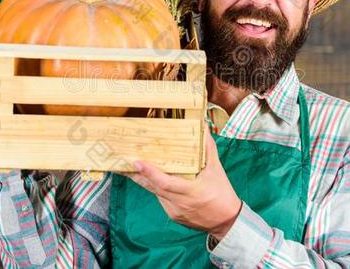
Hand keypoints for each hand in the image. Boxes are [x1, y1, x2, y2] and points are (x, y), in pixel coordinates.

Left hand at [125, 125, 241, 241]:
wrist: (226, 222)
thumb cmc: (223, 194)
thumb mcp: (217, 170)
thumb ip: (208, 148)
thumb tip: (204, 127)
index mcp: (190, 191)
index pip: (164, 183)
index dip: (150, 172)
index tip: (137, 162)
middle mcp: (179, 203)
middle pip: (152, 187)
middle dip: (137, 174)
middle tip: (123, 160)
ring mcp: (173, 211)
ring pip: (155, 192)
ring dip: (145, 179)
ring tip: (132, 166)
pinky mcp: (172, 215)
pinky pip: (160, 198)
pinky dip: (155, 187)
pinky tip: (150, 177)